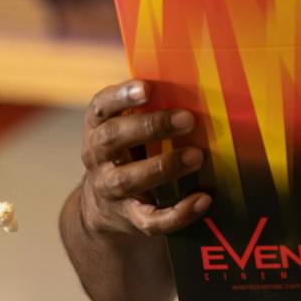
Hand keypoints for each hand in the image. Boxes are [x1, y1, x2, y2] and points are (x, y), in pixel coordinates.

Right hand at [78, 80, 209, 237]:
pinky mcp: (128, 218)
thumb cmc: (129, 148)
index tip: (147, 88)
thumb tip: (199, 80)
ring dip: (164, 167)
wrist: (104, 205)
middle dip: (151, 127)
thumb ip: (152, 106)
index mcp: (98, 125)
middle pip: (113, 139)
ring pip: (129, 180)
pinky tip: (203, 199)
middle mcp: (96, 156)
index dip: (122, 96)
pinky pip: (150, 220)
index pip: (102, 106)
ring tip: (197, 156)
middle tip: (188, 119)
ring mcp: (109, 189)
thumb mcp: (129, 124)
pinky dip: (178, 212)